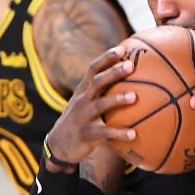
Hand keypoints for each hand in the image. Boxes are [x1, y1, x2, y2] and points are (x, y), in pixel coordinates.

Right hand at [46, 47, 135, 167]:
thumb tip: (134, 75)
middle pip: (97, 82)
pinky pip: (104, 133)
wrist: (59, 145)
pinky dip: (119, 133)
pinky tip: (134, 134)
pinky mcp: (86, 134)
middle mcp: (82, 100)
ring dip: (117, 100)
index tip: (123, 49)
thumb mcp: (87, 100)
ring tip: (135, 97)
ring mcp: (83, 117)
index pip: (94, 69)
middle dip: (113, 72)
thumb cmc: (81, 118)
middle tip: (130, 66)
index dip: (107, 58)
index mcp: (84, 90)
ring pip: (100, 105)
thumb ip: (104, 88)